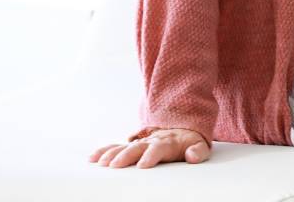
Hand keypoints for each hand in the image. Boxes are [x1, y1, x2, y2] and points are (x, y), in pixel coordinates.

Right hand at [89, 128, 210, 168]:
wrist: (182, 126)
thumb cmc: (190, 141)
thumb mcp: (200, 145)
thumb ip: (198, 151)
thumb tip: (192, 156)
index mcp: (167, 142)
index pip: (158, 149)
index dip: (151, 156)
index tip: (142, 166)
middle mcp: (151, 140)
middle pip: (137, 147)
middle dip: (126, 156)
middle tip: (115, 166)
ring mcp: (140, 141)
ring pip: (123, 146)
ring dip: (111, 154)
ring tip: (100, 163)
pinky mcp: (132, 144)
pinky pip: (116, 146)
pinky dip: (104, 150)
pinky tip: (93, 158)